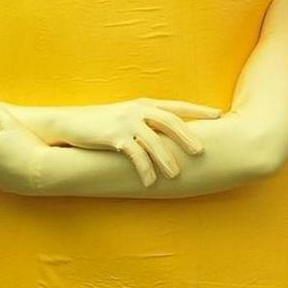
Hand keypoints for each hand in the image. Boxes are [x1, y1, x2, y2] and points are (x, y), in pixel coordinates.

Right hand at [0, 98, 221, 186]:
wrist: (69, 124)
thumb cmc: (100, 124)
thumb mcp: (126, 118)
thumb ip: (147, 123)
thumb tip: (170, 138)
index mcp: (145, 104)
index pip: (177, 106)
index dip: (199, 110)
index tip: (219, 115)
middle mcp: (138, 110)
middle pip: (170, 121)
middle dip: (188, 136)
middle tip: (202, 151)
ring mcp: (125, 122)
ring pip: (154, 141)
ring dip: (166, 159)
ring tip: (176, 175)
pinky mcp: (113, 136)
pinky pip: (134, 154)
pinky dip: (144, 169)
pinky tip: (150, 182)